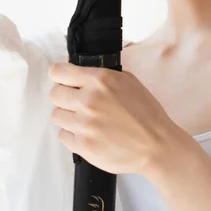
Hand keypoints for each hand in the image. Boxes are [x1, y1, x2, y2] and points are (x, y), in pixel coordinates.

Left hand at [48, 57, 177, 176]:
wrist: (156, 145)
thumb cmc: (145, 113)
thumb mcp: (127, 81)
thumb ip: (99, 73)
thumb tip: (72, 65)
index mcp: (100, 80)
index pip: (58, 71)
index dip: (60, 75)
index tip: (63, 79)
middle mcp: (89, 100)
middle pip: (54, 94)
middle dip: (64, 97)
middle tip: (78, 102)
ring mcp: (84, 124)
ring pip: (57, 116)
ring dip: (69, 116)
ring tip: (86, 119)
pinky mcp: (83, 146)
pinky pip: (63, 136)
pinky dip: (73, 135)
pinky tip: (89, 133)